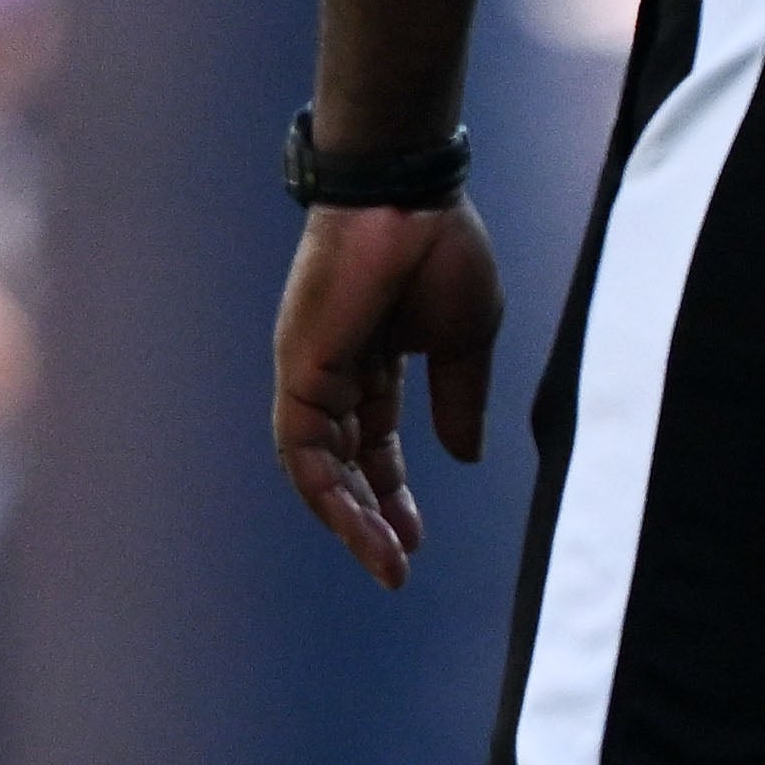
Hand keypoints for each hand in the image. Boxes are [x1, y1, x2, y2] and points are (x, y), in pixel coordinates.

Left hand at [272, 197, 506, 588]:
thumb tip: (465, 457)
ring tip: (384, 563)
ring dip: (349, 520)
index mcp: (376, 362)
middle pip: (346, 464)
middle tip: (396, 567)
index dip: (394, 493)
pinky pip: (302, 448)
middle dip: (370, 519)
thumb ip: (460, 400)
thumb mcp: (465, 340)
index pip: (377, 444)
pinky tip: (358, 523)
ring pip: (317, 468)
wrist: (409, 197)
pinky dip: (326, 491)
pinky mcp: (299, 370)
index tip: (417, 540)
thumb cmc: (441, 249)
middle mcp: (335, 374)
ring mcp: (311, 373)